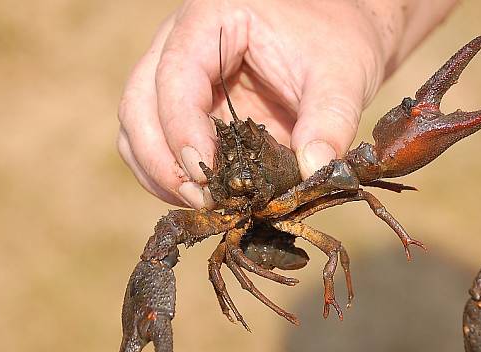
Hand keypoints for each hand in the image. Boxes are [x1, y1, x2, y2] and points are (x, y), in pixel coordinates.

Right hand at [117, 0, 455, 207]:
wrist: (336, 32)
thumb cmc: (336, 39)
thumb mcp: (342, 74)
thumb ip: (331, 120)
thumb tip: (313, 172)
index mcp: (212, 20)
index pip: (174, 75)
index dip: (181, 128)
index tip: (205, 174)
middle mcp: (182, 43)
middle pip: (138, 102)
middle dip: (160, 159)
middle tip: (200, 198)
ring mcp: (180, 76)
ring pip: (137, 125)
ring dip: (157, 170)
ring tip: (199, 202)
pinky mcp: (191, 105)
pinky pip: (158, 140)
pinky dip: (169, 171)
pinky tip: (201, 194)